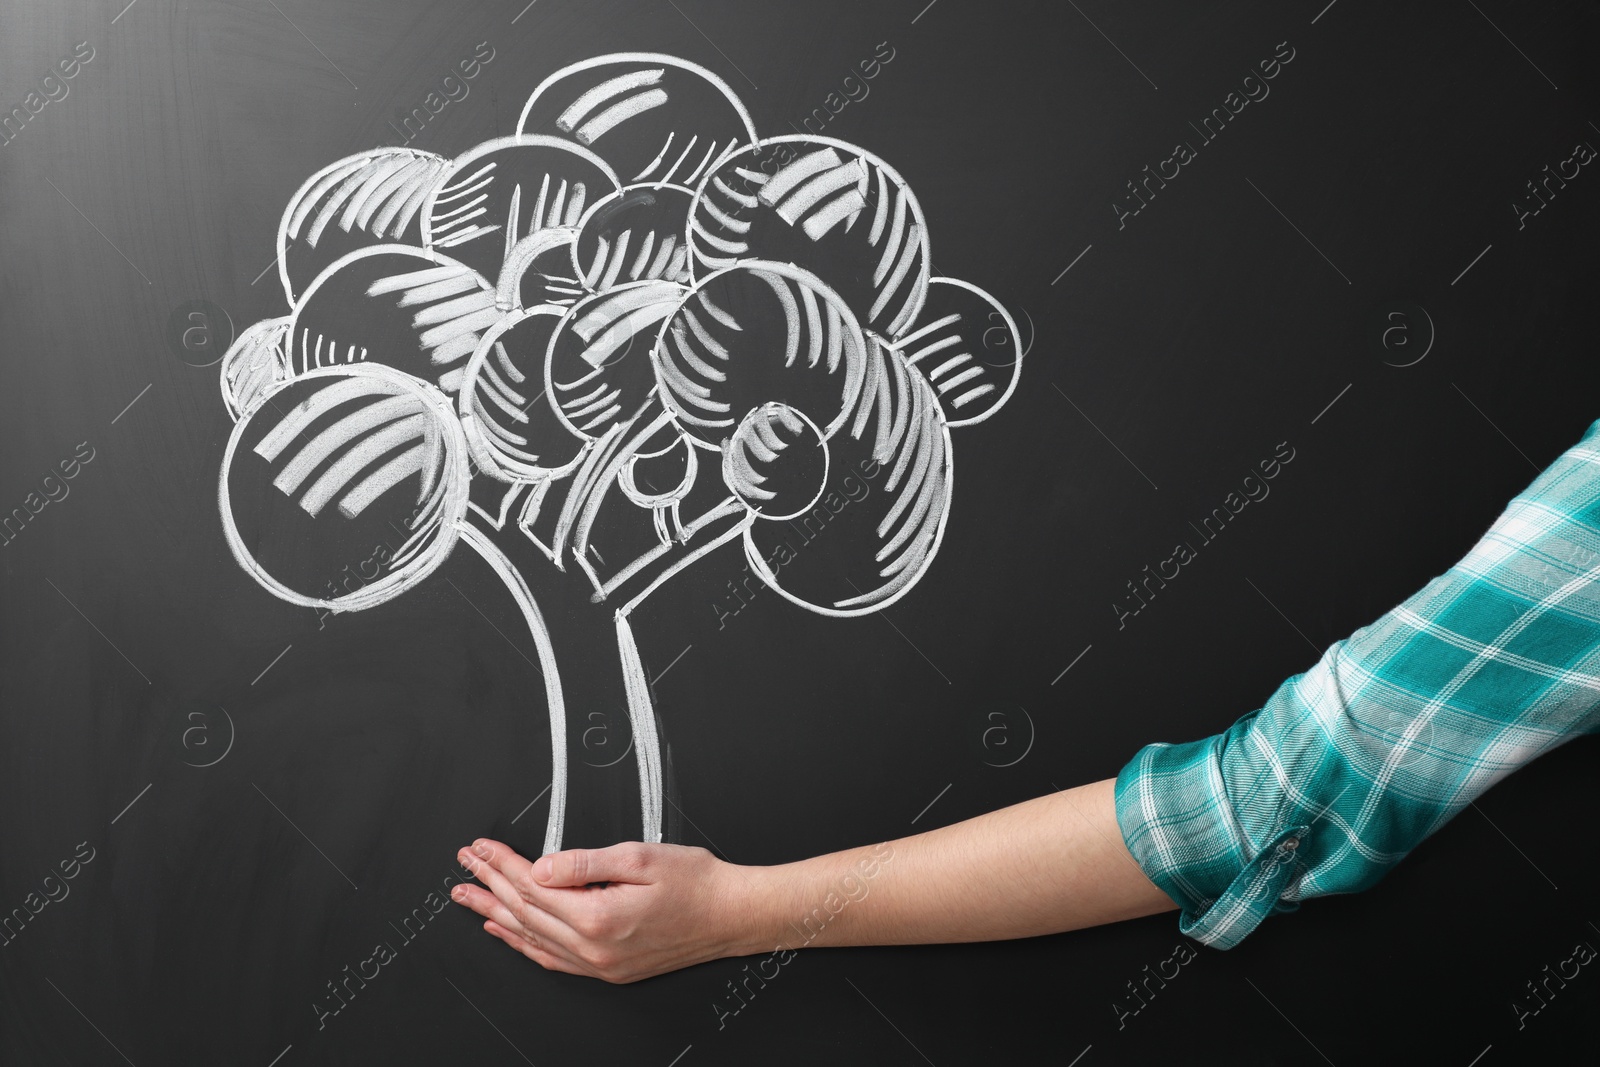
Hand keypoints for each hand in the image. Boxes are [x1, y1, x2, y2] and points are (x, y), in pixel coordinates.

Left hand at [452, 838, 756, 982]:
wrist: (732, 915)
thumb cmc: (697, 884)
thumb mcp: (641, 857)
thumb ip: (585, 862)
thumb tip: (542, 865)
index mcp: (599, 917)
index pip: (534, 886)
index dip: (502, 863)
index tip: (481, 847)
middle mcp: (594, 948)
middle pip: (526, 913)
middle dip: (490, 884)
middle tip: (464, 867)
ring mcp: (600, 965)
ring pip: (532, 939)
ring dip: (496, 915)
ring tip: (469, 898)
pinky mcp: (608, 970)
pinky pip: (552, 959)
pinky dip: (524, 943)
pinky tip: (506, 932)